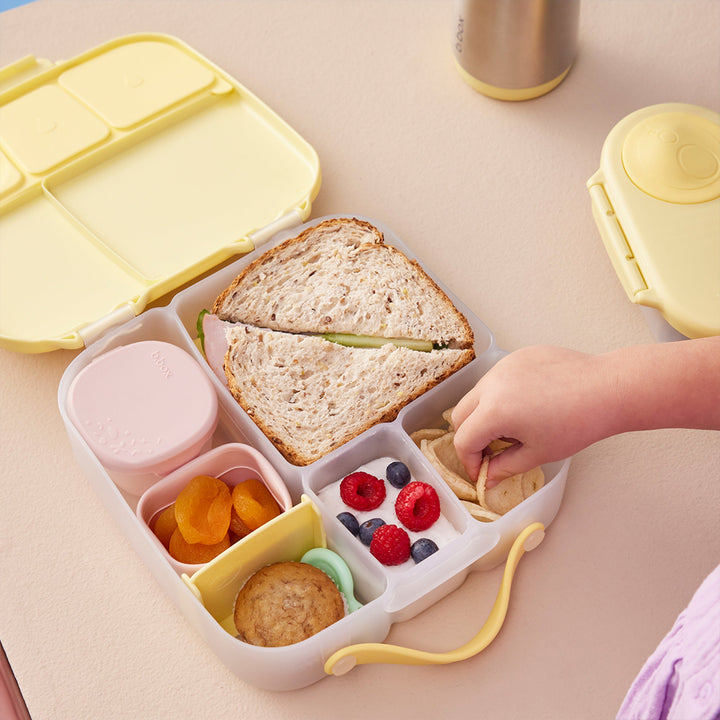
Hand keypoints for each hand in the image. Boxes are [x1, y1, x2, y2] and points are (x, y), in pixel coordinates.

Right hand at [452, 346, 613, 486]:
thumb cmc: (577, 423)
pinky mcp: (516, 357)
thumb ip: (504, 467)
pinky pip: (497, 379)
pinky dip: (501, 395)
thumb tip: (488, 478)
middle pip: (461, 414)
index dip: (469, 461)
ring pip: (477, 394)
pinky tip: (526, 405)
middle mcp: (492, 384)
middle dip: (470, 437)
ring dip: (484, 415)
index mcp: (494, 411)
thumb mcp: (537, 453)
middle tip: (490, 453)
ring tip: (513, 428)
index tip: (481, 472)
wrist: (607, 389)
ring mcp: (503, 367)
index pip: (463, 439)